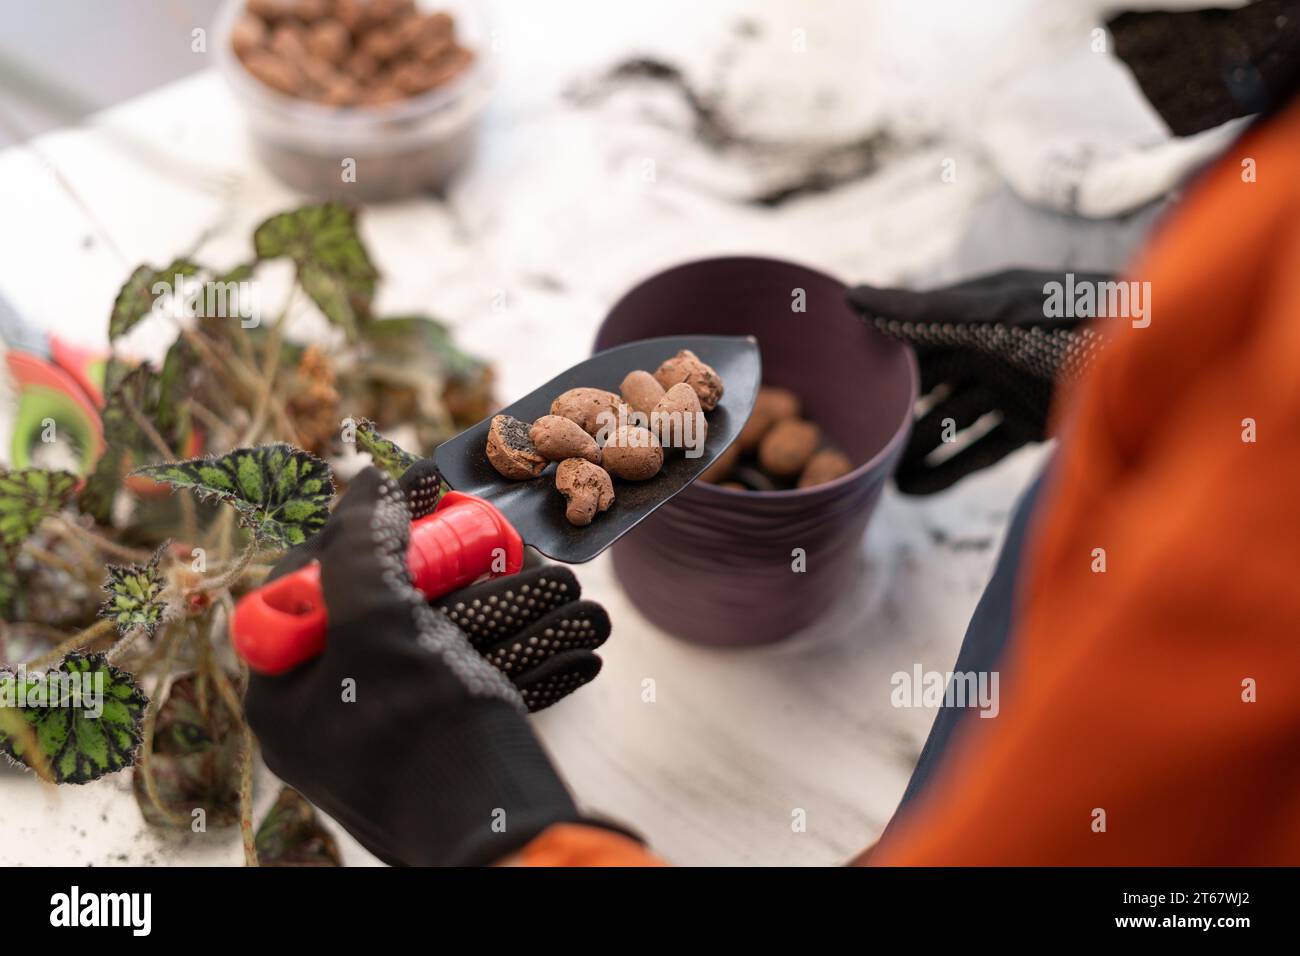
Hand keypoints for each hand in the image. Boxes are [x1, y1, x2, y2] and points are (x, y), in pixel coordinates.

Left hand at [244, 466, 607, 865]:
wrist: (500, 844)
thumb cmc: (424, 736)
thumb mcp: (378, 625)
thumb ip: (359, 548)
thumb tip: (365, 485)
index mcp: (287, 691)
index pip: (313, 579)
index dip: (367, 527)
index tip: (425, 493)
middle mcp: (330, 715)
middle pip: (394, 611)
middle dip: (469, 575)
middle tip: (510, 547)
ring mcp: (388, 736)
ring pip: (450, 650)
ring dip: (516, 615)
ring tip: (571, 593)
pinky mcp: (441, 753)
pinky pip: (477, 690)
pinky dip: (526, 664)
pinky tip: (577, 648)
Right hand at [848, 269, 1109, 493]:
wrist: (1164, 359)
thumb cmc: (1079, 320)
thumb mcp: (996, 313)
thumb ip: (924, 311)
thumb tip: (851, 296)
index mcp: (979, 309)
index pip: (912, 334)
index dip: (875, 357)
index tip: (834, 385)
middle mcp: (992, 346)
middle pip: (927, 384)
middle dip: (892, 412)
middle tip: (850, 443)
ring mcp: (1013, 387)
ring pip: (949, 421)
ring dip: (914, 448)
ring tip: (875, 477)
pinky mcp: (1034, 424)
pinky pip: (979, 450)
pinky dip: (947, 470)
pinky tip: (911, 490)